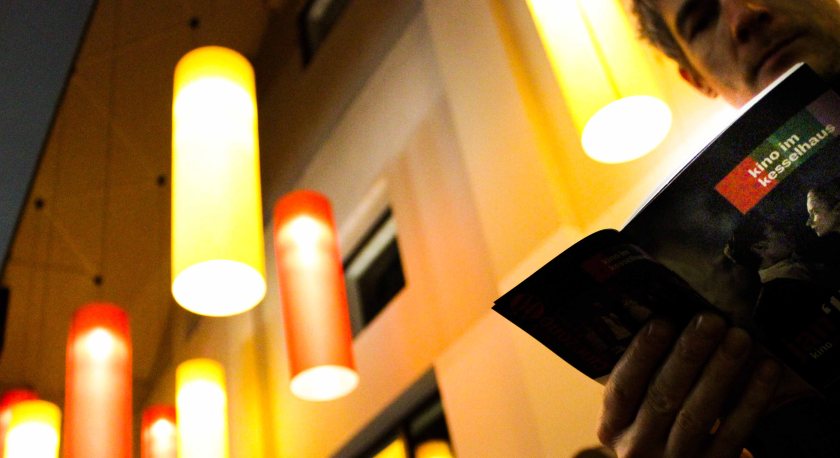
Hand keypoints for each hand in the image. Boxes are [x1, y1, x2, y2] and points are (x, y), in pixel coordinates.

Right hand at [597, 313, 780, 456]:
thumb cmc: (655, 433)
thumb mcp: (633, 414)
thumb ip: (643, 381)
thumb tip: (671, 320)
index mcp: (613, 427)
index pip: (623, 388)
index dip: (642, 354)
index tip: (663, 320)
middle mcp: (638, 447)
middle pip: (662, 396)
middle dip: (689, 354)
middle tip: (711, 319)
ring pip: (697, 413)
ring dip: (720, 371)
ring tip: (739, 336)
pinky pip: (734, 433)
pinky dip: (752, 400)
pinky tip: (766, 369)